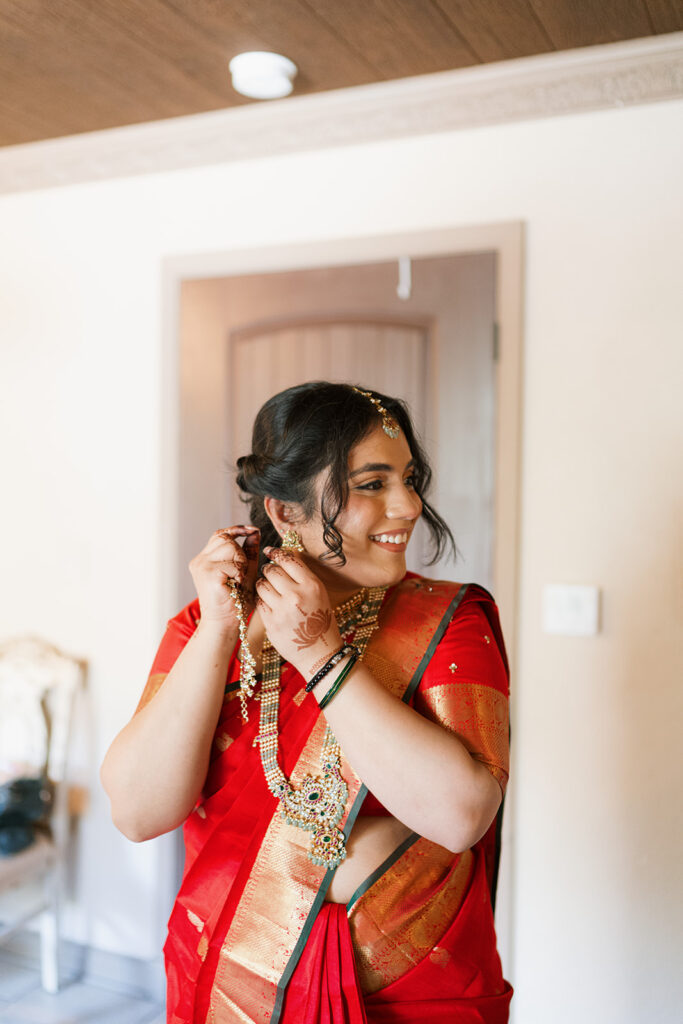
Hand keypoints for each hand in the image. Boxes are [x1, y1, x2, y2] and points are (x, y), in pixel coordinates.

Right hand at [188, 527, 259, 629]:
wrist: (225, 624)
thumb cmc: (236, 601)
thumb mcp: (245, 571)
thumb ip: (249, 552)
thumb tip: (254, 532)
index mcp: (205, 559)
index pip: (220, 534)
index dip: (237, 529)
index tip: (252, 530)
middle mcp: (199, 561)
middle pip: (225, 538)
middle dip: (240, 552)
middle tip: (240, 574)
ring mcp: (201, 566)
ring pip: (229, 547)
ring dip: (240, 563)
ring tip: (236, 580)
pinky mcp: (208, 574)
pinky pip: (233, 563)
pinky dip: (239, 574)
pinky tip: (234, 586)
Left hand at [255, 546, 341, 674]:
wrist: (319, 653)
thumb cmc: (320, 622)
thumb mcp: (319, 595)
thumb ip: (303, 577)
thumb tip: (285, 557)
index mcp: (312, 585)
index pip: (289, 560)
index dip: (277, 553)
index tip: (271, 551)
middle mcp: (296, 595)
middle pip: (272, 571)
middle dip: (269, 570)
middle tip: (270, 573)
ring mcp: (282, 609)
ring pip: (262, 585)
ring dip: (263, 584)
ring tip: (268, 588)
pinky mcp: (271, 622)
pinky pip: (259, 602)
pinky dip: (261, 600)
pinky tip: (268, 602)